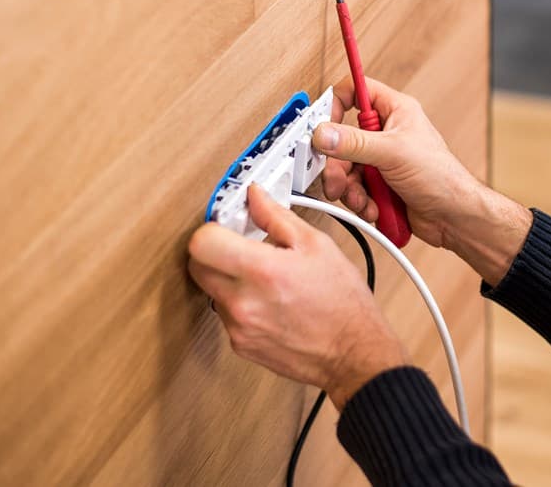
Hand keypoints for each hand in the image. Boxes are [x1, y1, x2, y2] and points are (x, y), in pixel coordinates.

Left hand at [188, 184, 409, 408]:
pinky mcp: (240, 345)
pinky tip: (268, 301)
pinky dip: (240, 303)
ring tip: (264, 278)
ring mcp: (239, 327)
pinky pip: (226, 314)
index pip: (202, 242)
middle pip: (197, 265)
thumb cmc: (342, 303)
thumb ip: (277, 217)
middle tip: (240, 246)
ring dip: (228, 278)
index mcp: (262, 272)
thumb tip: (255, 197)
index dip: (213, 228)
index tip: (226, 225)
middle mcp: (243, 303)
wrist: (353, 353)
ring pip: (211, 290)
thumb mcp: (317, 246)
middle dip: (215, 250)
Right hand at [312, 77, 531, 284]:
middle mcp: (386, 133)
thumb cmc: (442, 177)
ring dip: (349, 187)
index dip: (337, 103)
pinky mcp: (379, 185)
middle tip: (338, 179)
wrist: (453, 216)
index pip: (356, 91)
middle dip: (339, 163)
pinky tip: (373, 207)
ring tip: (362, 199)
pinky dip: (359, 200)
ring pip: (346, 167)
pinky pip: (355, 188)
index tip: (326, 125)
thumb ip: (355, 143)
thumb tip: (324, 134)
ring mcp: (381, 160)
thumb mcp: (394, 152)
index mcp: (395, 111)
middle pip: (343, 138)